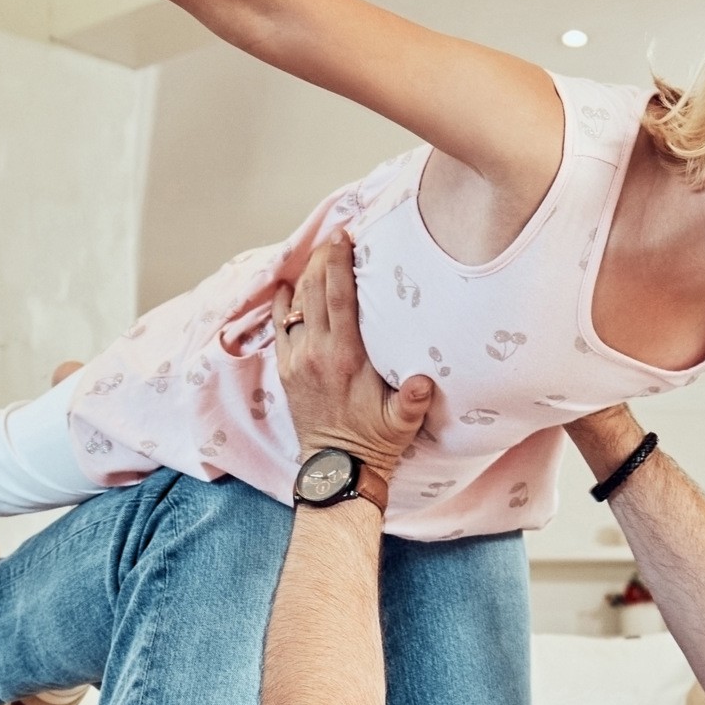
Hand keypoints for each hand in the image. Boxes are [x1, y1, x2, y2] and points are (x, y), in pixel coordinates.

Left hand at [273, 230, 430, 476]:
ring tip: (318, 255)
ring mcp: (297, 360)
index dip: (340, 262)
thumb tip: (425, 381)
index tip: (344, 236)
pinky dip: (283, 303)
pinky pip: (279, 326)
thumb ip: (414, 400)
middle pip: (315, 290)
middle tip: (335, 237)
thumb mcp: (402, 422)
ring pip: (296, 304)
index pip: (340, 297)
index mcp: (346, 357)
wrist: (338, 468)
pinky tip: (287, 286)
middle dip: (323, 259)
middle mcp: (317, 352)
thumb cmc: (375, 440)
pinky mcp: (286, 369)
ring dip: (306, 277)